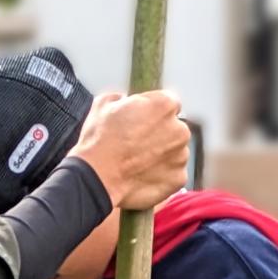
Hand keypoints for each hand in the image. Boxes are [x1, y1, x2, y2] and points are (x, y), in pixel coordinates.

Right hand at [72, 90, 188, 208]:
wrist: (96, 180)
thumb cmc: (99, 142)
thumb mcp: (102, 105)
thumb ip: (120, 98)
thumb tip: (122, 100)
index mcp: (164, 106)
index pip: (169, 103)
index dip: (153, 112)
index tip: (141, 121)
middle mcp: (179, 130)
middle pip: (175, 129)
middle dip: (160, 135)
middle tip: (136, 145)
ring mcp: (180, 157)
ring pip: (175, 153)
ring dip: (162, 156)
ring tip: (137, 163)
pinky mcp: (178, 179)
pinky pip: (173, 174)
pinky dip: (162, 176)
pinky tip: (142, 176)